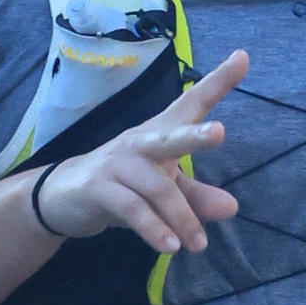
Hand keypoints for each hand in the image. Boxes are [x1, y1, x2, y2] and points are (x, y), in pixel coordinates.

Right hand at [34, 49, 245, 254]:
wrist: (63, 197)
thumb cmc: (124, 186)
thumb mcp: (163, 191)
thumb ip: (196, 198)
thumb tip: (232, 208)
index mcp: (160, 134)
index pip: (191, 104)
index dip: (217, 83)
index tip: (243, 58)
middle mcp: (140, 142)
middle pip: (170, 136)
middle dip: (195, 134)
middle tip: (219, 133)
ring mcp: (117, 164)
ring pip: (155, 187)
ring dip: (181, 218)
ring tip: (199, 245)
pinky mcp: (98, 188)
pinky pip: (131, 209)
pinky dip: (153, 228)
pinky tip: (170, 246)